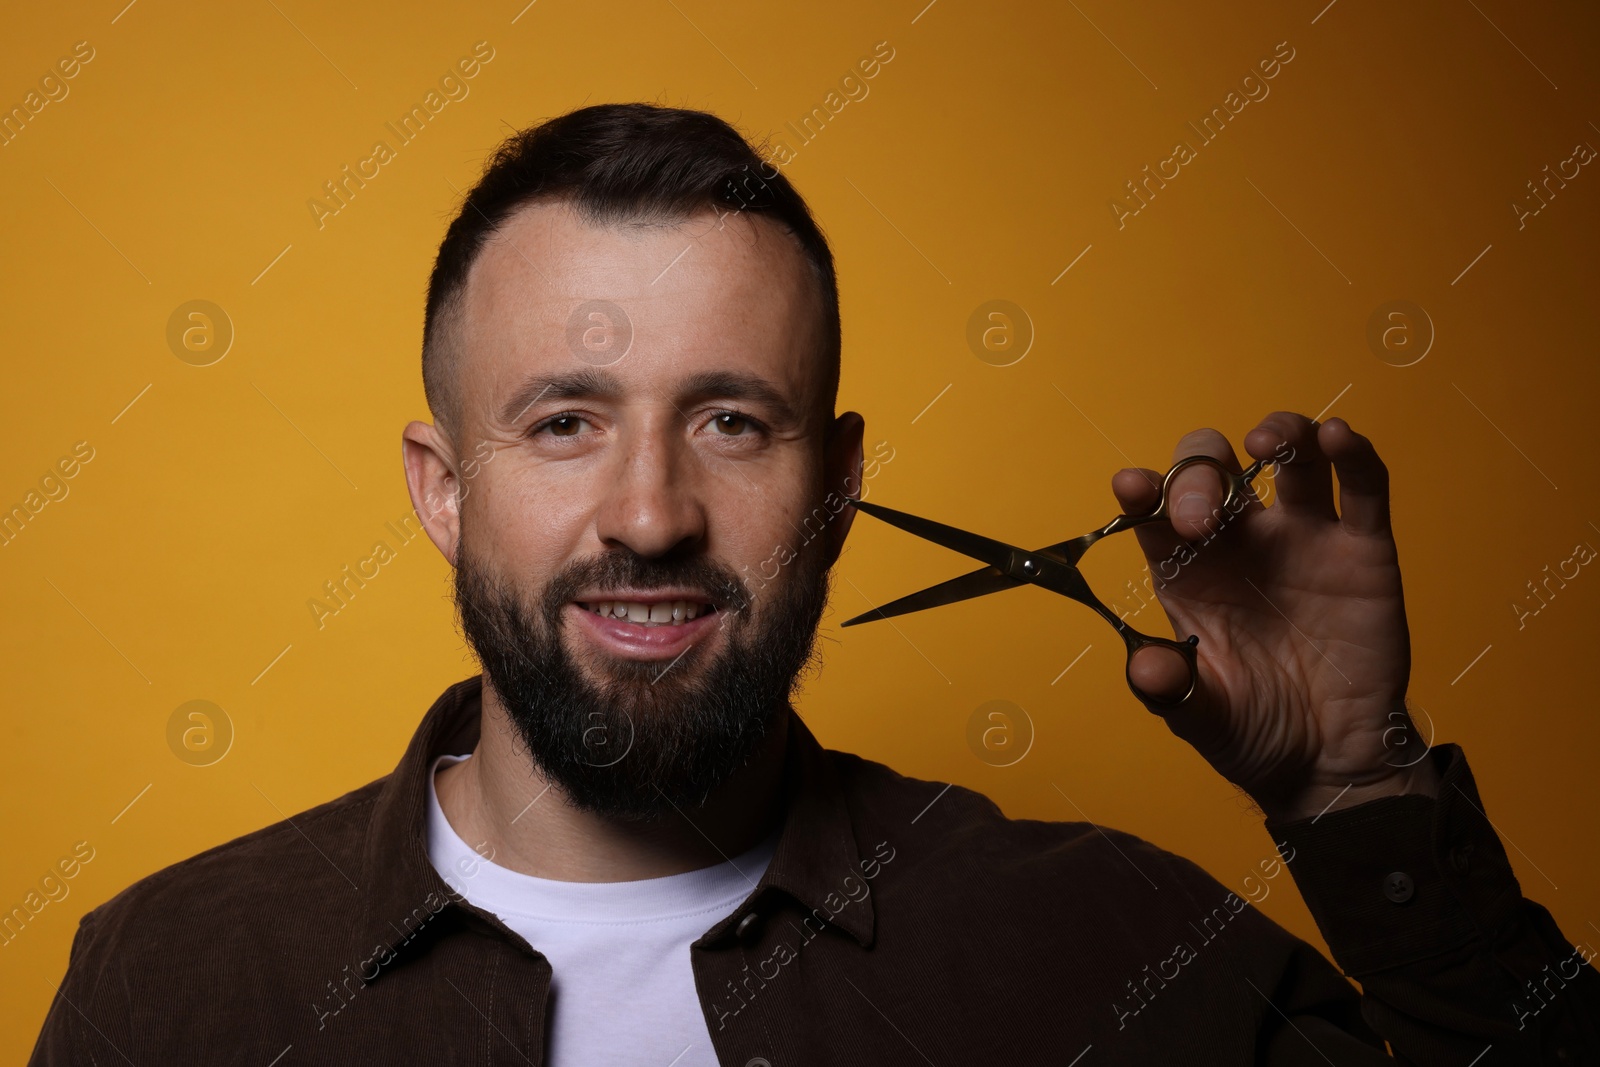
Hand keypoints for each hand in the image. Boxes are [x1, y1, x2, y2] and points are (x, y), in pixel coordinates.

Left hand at [1113, 412, 1438, 822]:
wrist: (1329, 762)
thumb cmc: (1253, 730)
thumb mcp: (1201, 718)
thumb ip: (1172, 692)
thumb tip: (1148, 669)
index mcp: (1187, 570)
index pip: (1156, 511)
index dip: (1144, 490)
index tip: (1132, 487)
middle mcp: (1239, 542)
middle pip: (1214, 470)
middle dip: (1200, 475)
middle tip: (1200, 519)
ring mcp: (1302, 539)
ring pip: (1291, 457)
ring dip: (1279, 432)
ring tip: (1267, 441)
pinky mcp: (1362, 551)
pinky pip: (1363, 488)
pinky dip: (1354, 455)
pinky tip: (1339, 437)